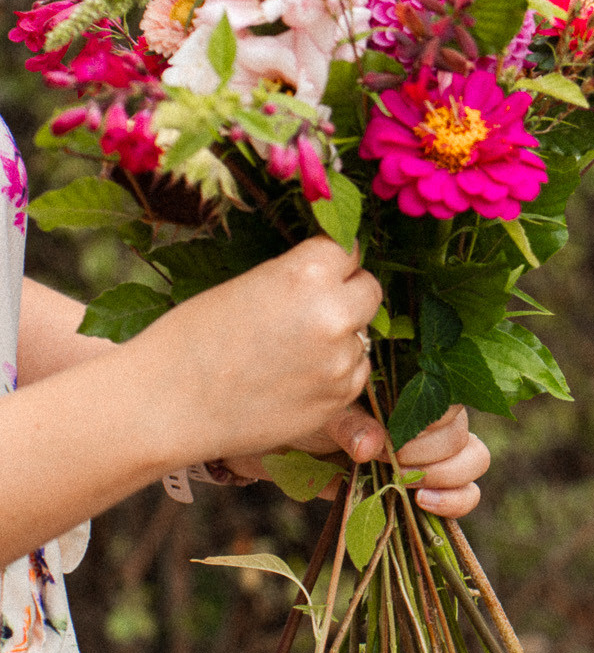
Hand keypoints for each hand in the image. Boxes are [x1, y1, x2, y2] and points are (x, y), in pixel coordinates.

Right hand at [128, 237, 380, 466]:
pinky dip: (334, 372)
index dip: (332, 257)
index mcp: (306, 275)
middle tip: (310, 306)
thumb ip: (298, 278)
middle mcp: (333, 316)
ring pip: (363, 336)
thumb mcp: (247, 285)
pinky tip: (292, 377)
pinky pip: (354, 374)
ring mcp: (340, 363)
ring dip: (340, 338)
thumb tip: (334, 275)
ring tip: (288, 350)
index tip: (321, 264)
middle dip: (347, 293)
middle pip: (369, 291)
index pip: (348, 248)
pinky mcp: (338, 401)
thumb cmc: (191, 338)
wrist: (165, 405)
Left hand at [239, 400, 491, 519]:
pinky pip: (466, 495)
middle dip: (430, 454)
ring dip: (445, 475)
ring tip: (408, 484)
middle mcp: (428, 417)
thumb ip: (348, 424)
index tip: (396, 437)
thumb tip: (371, 447)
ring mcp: (433, 453)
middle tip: (392, 461)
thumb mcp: (322, 413)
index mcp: (409, 387)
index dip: (429, 422)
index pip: (448, 397)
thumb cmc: (306, 418)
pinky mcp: (430, 488)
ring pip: (474, 458)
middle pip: (462, 432)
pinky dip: (455, 502)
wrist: (284, 449)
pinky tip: (424, 502)